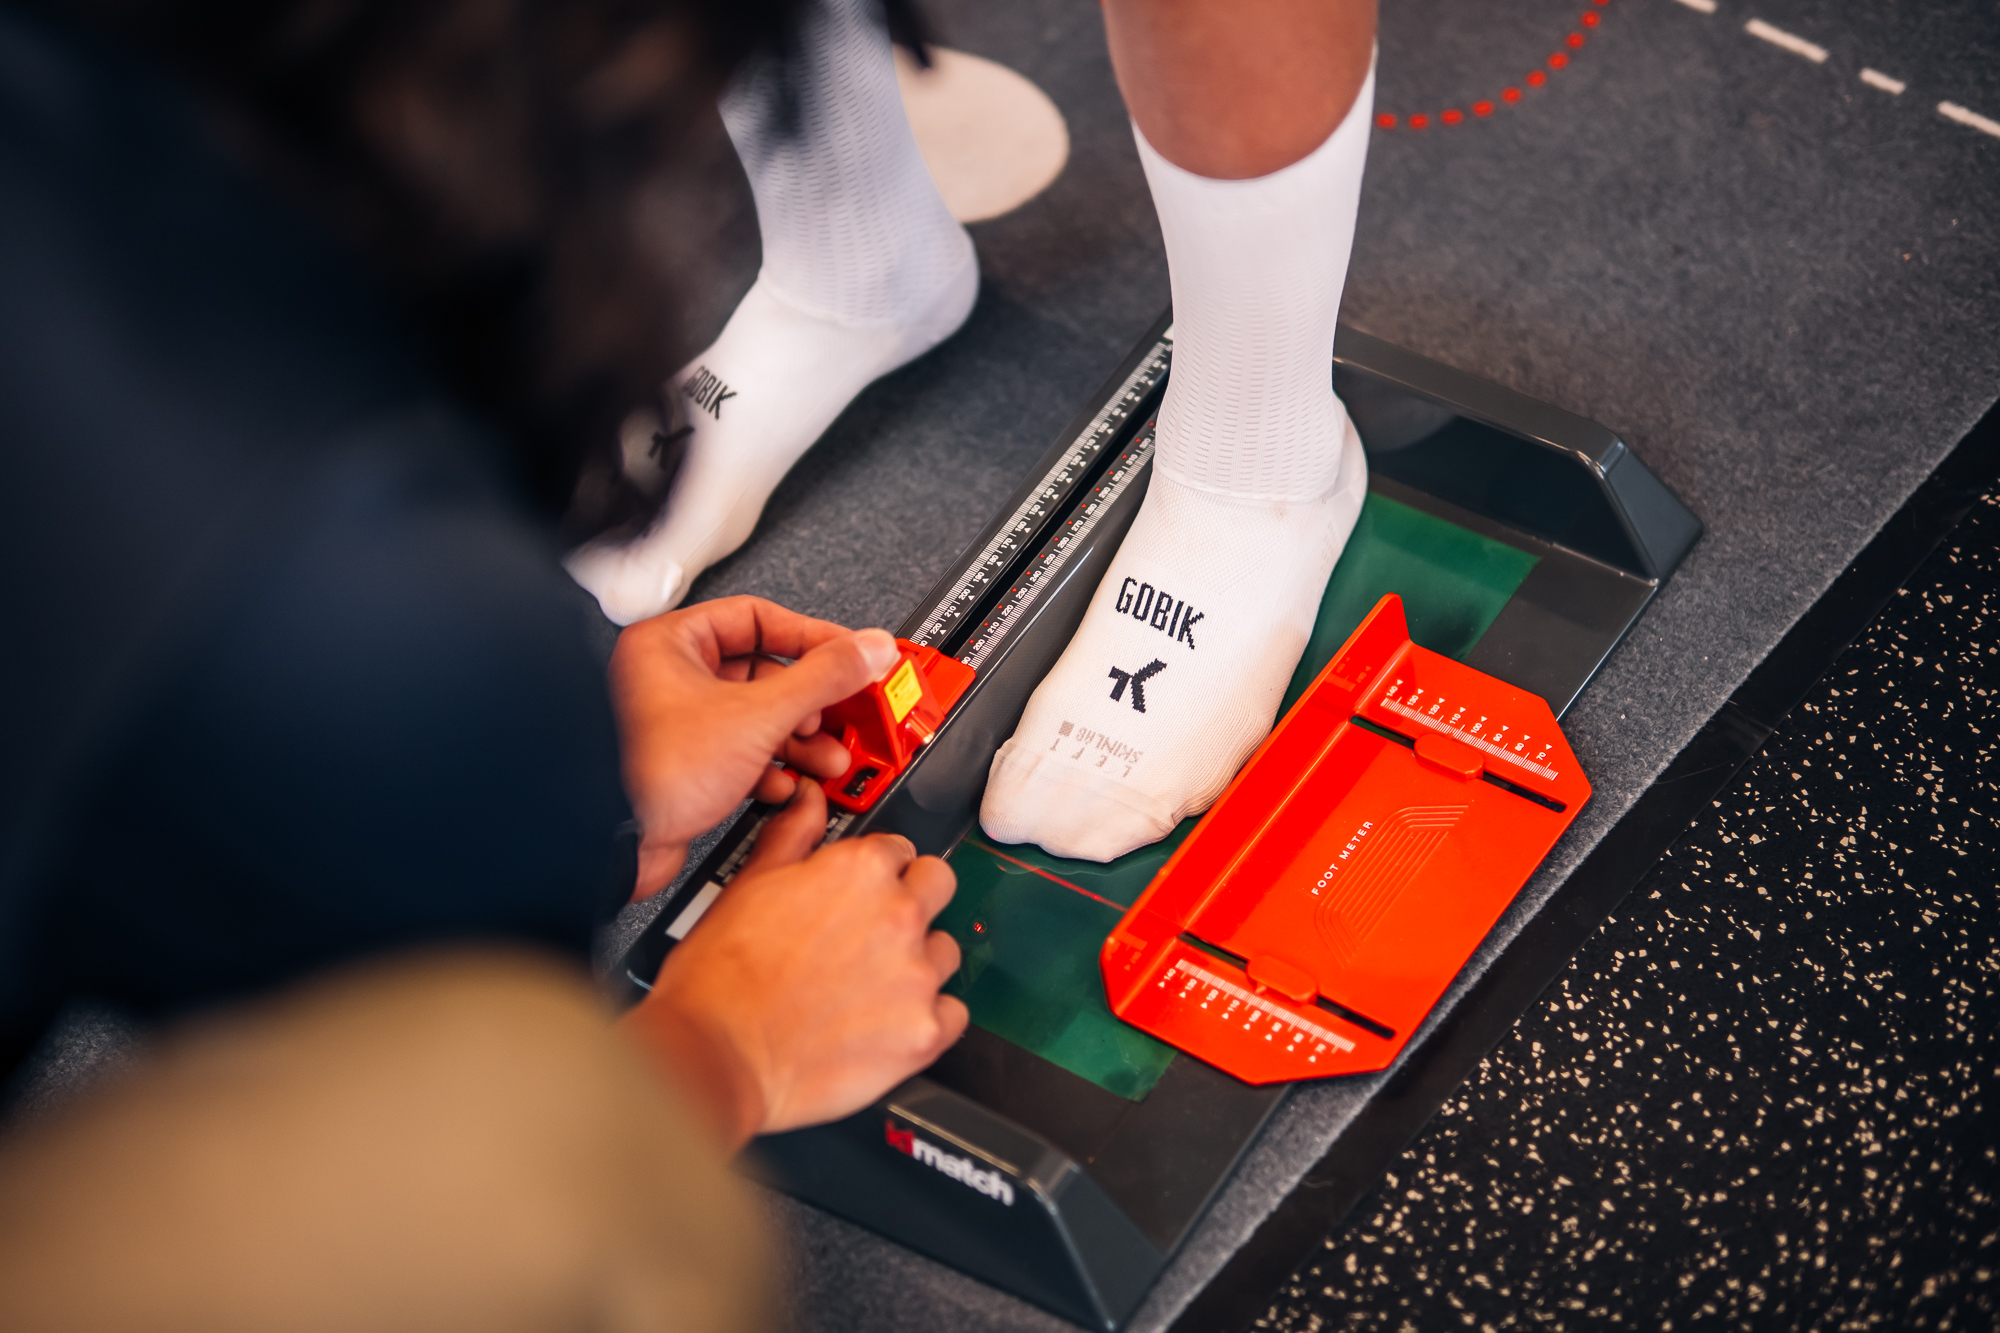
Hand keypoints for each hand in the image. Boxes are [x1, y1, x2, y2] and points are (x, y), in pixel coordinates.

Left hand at [611, 596, 902, 897]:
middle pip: (764, 674)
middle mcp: (670, 677)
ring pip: (756, 718)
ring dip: (798, 740)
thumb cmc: (651, 772)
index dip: (811, 637)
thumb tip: (867, 651)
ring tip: (827, 756)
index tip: (850, 654)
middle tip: (843, 713)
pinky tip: (786, 784)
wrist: (615, 844)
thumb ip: (822, 678)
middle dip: (810, 703)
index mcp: (672, 643)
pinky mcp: (685, 766)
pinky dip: (771, 768)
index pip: (758, 617)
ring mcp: (677, 724)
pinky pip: (741, 754)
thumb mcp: (758, 715)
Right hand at [621, 782, 967, 1144]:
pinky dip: (929, 1018)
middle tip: (875, 930)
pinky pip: (954, 1014)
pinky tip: (890, 1022)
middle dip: (913, 898)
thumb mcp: (747, 884)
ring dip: (919, 960)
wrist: (716, 1056)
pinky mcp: (925, 1031)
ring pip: (945, 951)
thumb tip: (808, 801)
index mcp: (859, 870)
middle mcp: (898, 915)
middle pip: (939, 884)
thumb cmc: (721, 981)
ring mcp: (917, 975)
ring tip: (872, 984)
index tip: (863, 888)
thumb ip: (792, 835)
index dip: (876, 868)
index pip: (898, 847)